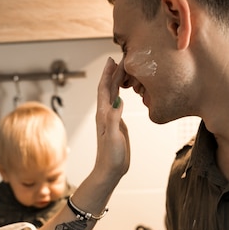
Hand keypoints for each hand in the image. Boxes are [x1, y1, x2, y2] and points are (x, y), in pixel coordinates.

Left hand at [94, 57, 129, 184]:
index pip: (104, 89)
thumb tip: (118, 99)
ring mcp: (111, 118)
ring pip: (113, 94)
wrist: (110, 171)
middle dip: (113, 72)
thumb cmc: (111, 156)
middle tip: (120, 58)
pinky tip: (125, 89)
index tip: (113, 60)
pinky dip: (121, 92)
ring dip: (116, 80)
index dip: (108, 74)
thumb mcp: (113, 136)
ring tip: (122, 68)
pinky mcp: (117, 124)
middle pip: (108, 88)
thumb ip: (114, 118)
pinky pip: (118, 103)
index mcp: (103, 115)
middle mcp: (105, 114)